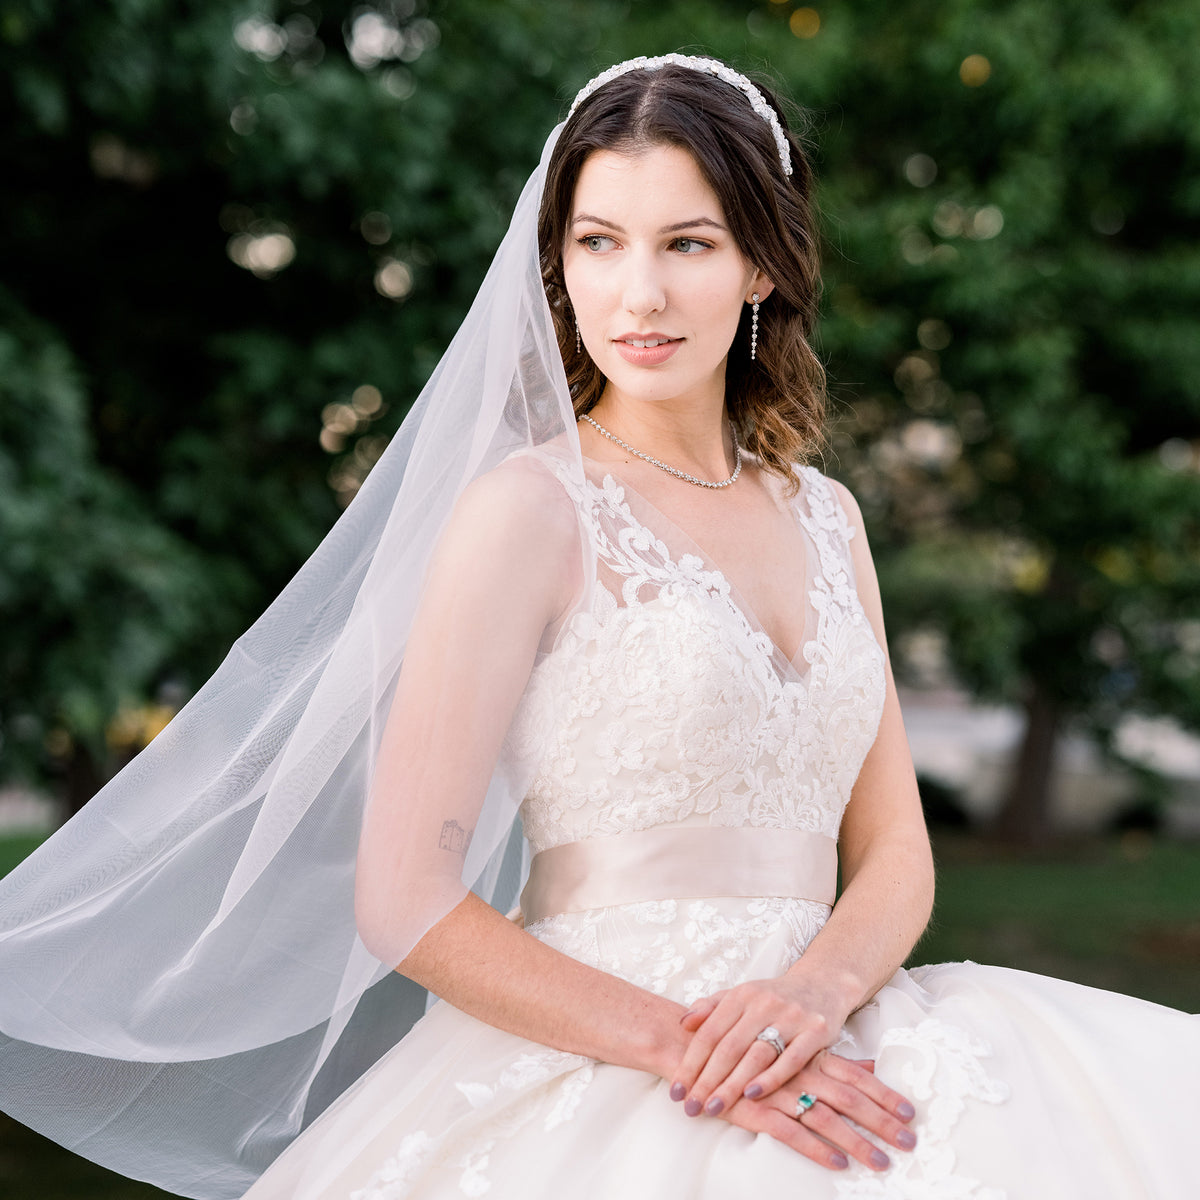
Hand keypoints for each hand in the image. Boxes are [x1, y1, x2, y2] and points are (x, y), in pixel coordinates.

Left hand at [670, 974, 853, 1114]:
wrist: (823, 983)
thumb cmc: (774, 997)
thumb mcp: (742, 995)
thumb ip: (711, 1008)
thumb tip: (683, 1024)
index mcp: (741, 995)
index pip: (709, 1032)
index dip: (690, 1063)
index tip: (676, 1091)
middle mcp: (764, 1003)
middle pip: (729, 1047)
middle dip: (707, 1080)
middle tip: (690, 1107)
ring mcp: (791, 1016)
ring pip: (756, 1055)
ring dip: (733, 1085)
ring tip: (714, 1108)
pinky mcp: (817, 1030)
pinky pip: (792, 1059)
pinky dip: (771, 1078)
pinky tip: (753, 1095)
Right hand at [714, 1054, 917, 1172]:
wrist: (694, 1043)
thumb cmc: (748, 1045)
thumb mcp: (792, 1043)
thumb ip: (832, 1056)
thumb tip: (871, 1062)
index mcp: (810, 1054)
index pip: (857, 1075)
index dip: (884, 1094)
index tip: (911, 1113)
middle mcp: (801, 1071)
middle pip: (851, 1098)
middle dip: (883, 1122)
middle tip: (910, 1143)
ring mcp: (780, 1090)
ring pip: (827, 1118)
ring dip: (858, 1143)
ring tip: (883, 1163)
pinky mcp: (757, 1108)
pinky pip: (792, 1132)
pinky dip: (817, 1150)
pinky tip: (838, 1165)